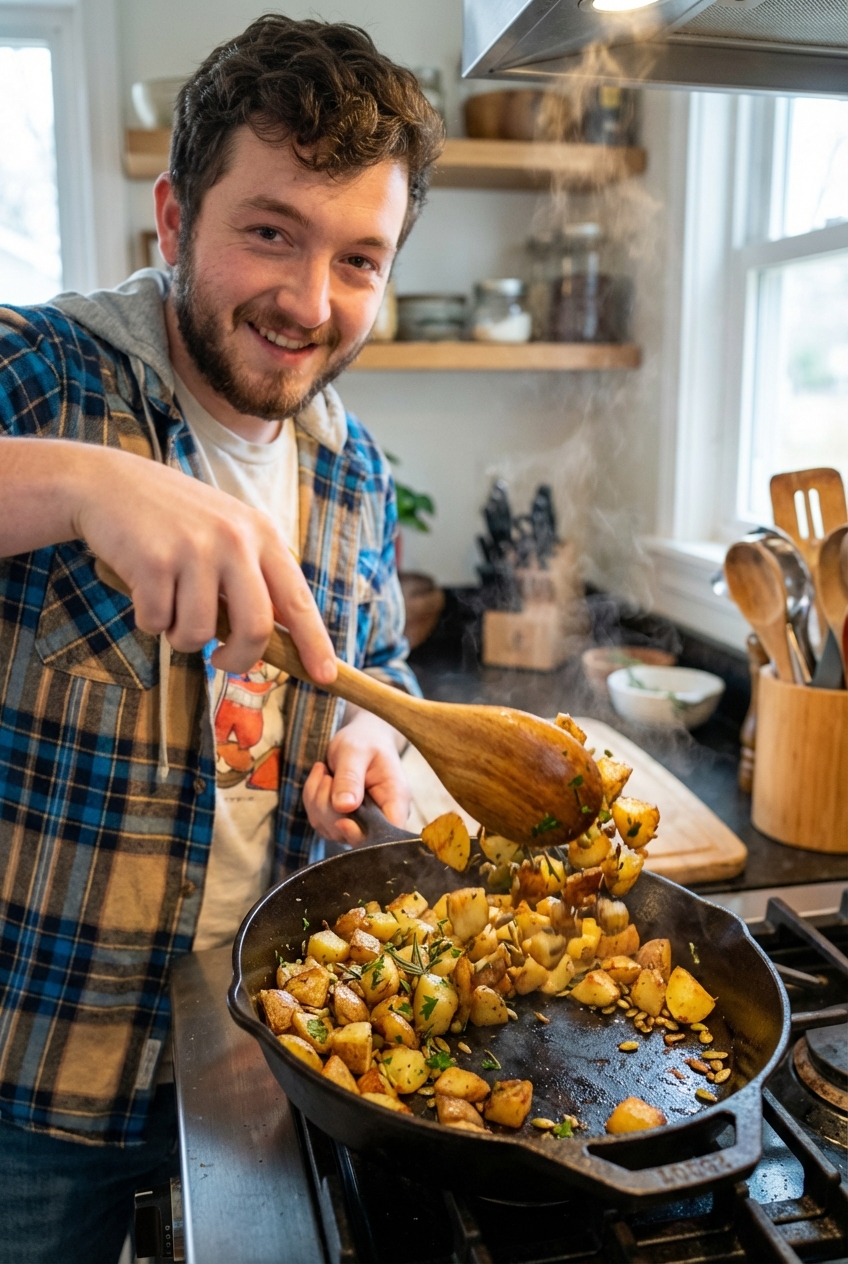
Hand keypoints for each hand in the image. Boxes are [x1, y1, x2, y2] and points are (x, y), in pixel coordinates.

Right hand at [74, 446, 336, 679]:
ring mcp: (195, 549)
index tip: (326, 676)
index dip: (314, 643)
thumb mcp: (227, 533)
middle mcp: (235, 540)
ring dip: (180, 635)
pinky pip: (157, 624)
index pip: (297, 599)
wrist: (109, 484)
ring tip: (169, 603)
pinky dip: (148, 619)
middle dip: (238, 659)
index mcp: (262, 534)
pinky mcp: (154, 562)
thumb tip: (277, 640)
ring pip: (198, 635)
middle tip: (221, 661)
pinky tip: (142, 587)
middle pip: (255, 629)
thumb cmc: (173, 520)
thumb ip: (253, 578)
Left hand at [303, 709, 409, 844]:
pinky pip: (319, 821)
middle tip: (327, 776)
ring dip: (317, 801)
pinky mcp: (341, 821)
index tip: (341, 821)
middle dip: (329, 808)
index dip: (362, 835)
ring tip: (324, 772)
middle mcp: (380, 817)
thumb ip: (350, 778)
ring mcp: (360, 823)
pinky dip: (312, 800)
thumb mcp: (356, 752)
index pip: (386, 834)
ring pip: (330, 830)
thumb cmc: (364, 741)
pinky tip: (320, 778)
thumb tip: (344, 807)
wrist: (361, 739)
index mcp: (395, 800)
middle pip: (352, 836)